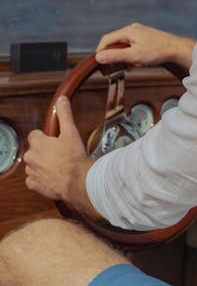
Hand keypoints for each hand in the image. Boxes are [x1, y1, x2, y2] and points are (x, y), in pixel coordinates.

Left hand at [24, 95, 95, 214]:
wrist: (77, 181)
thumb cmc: (74, 158)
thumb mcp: (71, 132)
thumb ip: (64, 114)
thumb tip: (61, 101)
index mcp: (37, 143)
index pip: (34, 135)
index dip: (45, 136)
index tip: (53, 140)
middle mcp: (31, 157)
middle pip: (34, 150)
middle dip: (44, 151)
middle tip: (59, 153)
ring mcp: (32, 172)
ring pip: (34, 164)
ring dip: (43, 164)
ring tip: (58, 165)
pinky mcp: (34, 185)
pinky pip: (34, 179)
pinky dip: (41, 178)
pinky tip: (53, 176)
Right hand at [95, 23, 194, 70]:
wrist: (177, 49)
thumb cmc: (158, 51)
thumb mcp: (133, 56)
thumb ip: (115, 56)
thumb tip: (98, 57)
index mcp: (127, 31)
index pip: (106, 39)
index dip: (100, 51)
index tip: (99, 63)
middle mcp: (132, 30)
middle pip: (115, 43)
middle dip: (115, 56)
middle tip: (116, 67)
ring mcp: (139, 34)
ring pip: (124, 46)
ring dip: (125, 58)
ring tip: (132, 66)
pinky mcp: (145, 39)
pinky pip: (133, 48)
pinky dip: (132, 56)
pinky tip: (138, 64)